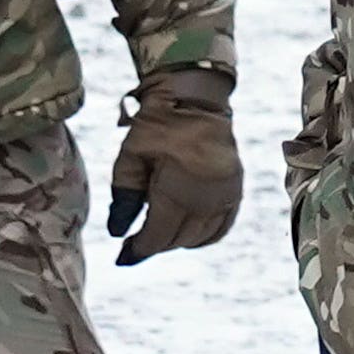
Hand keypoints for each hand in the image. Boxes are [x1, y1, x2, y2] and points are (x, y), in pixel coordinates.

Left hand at [102, 82, 238, 265]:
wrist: (195, 97)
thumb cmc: (158, 124)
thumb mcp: (130, 156)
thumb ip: (123, 196)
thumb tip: (118, 232)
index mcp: (179, 186)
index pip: (158, 234)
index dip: (138, 249)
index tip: (123, 256)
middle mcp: (207, 195)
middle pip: (178, 238)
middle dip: (154, 244)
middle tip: (133, 243)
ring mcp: (226, 193)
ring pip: (200, 237)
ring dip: (176, 241)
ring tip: (157, 234)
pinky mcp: (235, 189)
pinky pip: (221, 227)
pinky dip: (202, 236)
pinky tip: (185, 232)